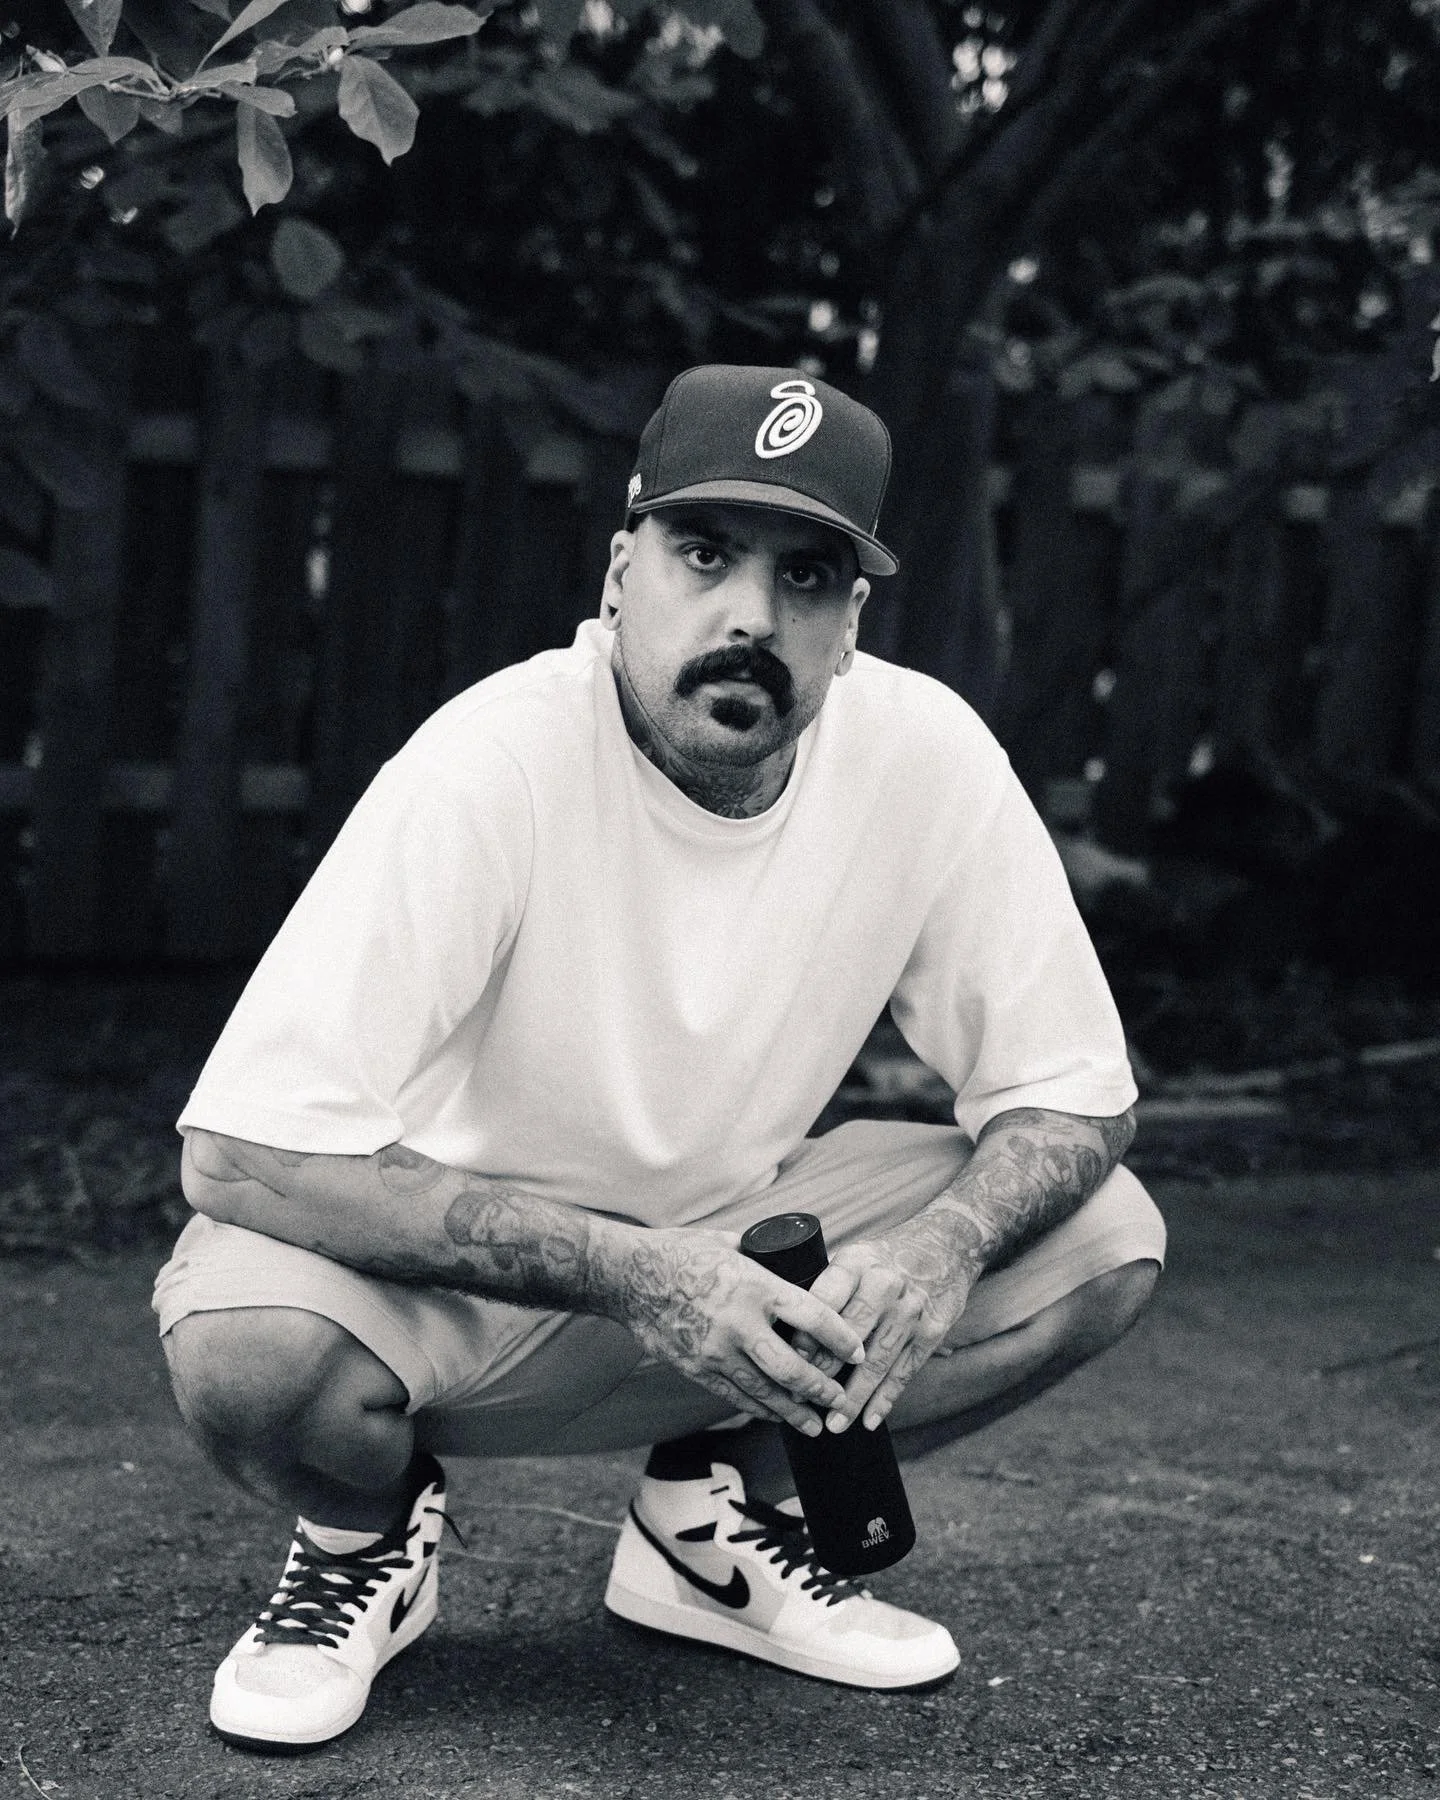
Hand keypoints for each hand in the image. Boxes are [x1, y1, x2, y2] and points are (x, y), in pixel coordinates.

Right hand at [598, 1226, 864, 1435]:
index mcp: (756, 1285)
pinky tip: (776, 1415)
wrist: (627, 1277)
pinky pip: (736, 1397)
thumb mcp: (729, 1244)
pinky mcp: (697, 1369)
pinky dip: (760, 1409)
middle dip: (822, 1389)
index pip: (813, 1318)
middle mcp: (740, 1323)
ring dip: (795, 1411)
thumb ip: (762, 1259)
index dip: (842, 1338)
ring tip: (815, 1423)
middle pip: (793, 1369)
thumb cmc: (680, 1253)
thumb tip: (794, 1261)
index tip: (858, 1351)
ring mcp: (717, 1351)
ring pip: (765, 1393)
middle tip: (841, 1399)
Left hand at [792, 1219, 979, 1433]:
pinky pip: (905, 1371)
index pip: (825, 1301)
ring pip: (876, 1361)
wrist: (947, 1243)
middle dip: (824, 1371)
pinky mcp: (932, 1331)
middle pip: (849, 1336)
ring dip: (854, 1398)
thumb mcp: (857, 1255)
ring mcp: (911, 1310)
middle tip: (802, 1399)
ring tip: (834, 1424)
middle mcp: (885, 1284)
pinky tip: (869, 1419)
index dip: (807, 1335)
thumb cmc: (887, 1256)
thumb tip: (785, 1325)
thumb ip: (829, 1286)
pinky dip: (886, 1399)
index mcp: (857, 1262)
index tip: (789, 1362)